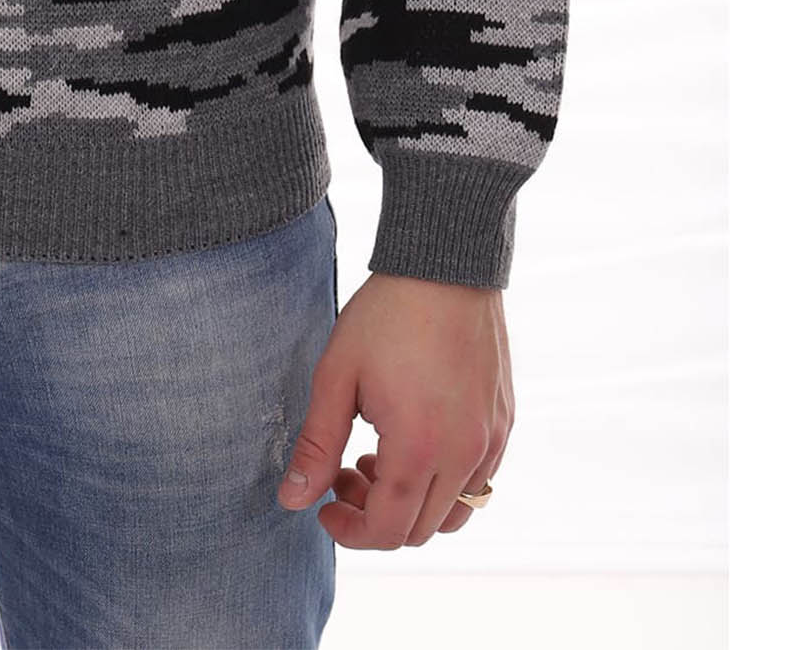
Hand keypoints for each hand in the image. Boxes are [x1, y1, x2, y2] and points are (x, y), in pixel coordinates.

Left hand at [275, 270, 512, 547]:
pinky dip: (444, 483)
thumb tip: (291, 500)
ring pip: (454, 514)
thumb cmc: (387, 314)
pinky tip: (415, 440)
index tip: (324, 507)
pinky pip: (478, 481)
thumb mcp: (337, 375)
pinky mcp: (504, 423)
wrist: (445, 264)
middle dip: (374, 516)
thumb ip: (316, 445)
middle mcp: (465, 454)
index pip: (386, 530)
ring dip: (412, 505)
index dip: (349, 531)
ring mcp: (491, 441)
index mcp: (419, 447)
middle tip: (343, 471)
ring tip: (378, 457)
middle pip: (419, 530)